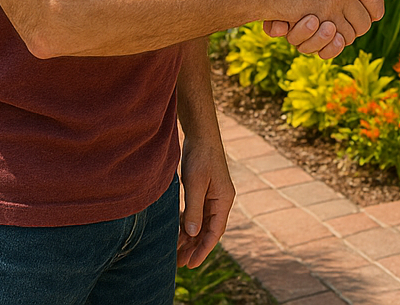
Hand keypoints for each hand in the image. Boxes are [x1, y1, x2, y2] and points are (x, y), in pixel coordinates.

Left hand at [177, 132, 234, 267]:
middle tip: (180, 264)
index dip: (203, 249)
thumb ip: (194, 210)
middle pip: (208, 230)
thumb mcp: (195, 184)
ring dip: (190, 238)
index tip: (192, 264)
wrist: (201, 135)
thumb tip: (194, 234)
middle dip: (195, 247)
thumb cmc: (201, 157)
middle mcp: (220, 200)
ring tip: (176, 253)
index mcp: (224, 200)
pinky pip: (197, 213)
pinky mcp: (204, 191)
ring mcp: (212, 196)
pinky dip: (188, 224)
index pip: (215, 232)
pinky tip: (178, 233)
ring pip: (201, 223)